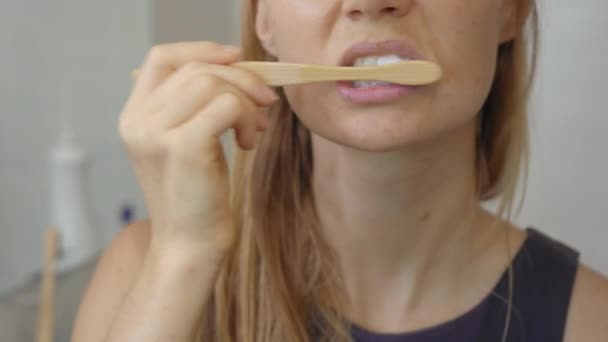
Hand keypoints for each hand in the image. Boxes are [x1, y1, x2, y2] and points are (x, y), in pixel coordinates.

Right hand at [118, 41, 278, 256]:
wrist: (190, 246)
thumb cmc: (196, 197)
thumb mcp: (187, 143)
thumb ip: (196, 106)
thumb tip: (240, 70)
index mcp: (134, 117)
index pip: (161, 58)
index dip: (201, 50)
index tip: (237, 58)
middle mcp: (137, 121)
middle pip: (195, 68)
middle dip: (240, 79)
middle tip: (266, 103)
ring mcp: (156, 132)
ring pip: (213, 83)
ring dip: (246, 102)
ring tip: (254, 131)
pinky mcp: (183, 146)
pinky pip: (227, 105)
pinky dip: (248, 118)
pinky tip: (248, 144)